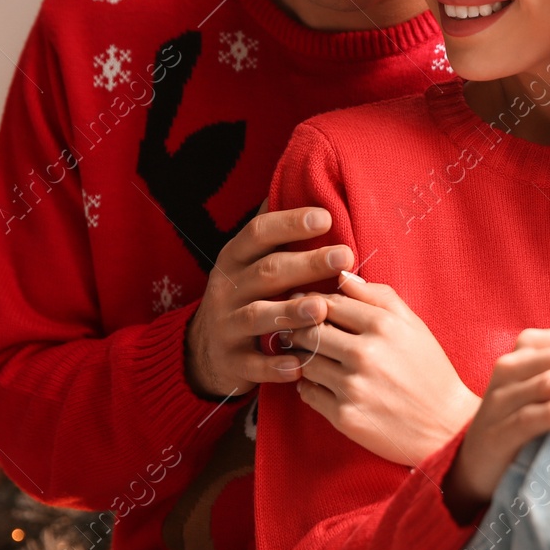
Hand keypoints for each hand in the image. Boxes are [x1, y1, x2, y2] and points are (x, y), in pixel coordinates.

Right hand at [183, 202, 354, 399]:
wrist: (204, 352)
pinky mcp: (231, 362)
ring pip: (257, 316)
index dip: (289, 224)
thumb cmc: (243, 296)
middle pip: (266, 273)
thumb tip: (298, 183)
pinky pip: (252, 365)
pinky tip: (299, 364)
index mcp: (234, 259)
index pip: (257, 234)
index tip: (325, 217)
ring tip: (322, 309)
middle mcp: (227, 289)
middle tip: (344, 256)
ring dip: (290, 312)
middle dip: (306, 264)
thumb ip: (272, 234)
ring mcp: (226, 326)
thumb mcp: (247, 262)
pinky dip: (274, 366)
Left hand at [287, 272, 480, 465]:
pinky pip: (307, 393)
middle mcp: (365, 353)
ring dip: (303, 359)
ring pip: (304, 361)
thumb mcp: (413, 325)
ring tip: (315, 359)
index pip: (328, 303)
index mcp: (383, 325)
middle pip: (309, 331)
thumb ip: (378, 295)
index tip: (311, 311)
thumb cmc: (429, 371)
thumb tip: (341, 275)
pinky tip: (325, 385)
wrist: (445, 427)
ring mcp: (352, 386)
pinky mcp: (344, 416)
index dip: (315, 305)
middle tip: (301, 335)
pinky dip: (310, 386)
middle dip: (301, 331)